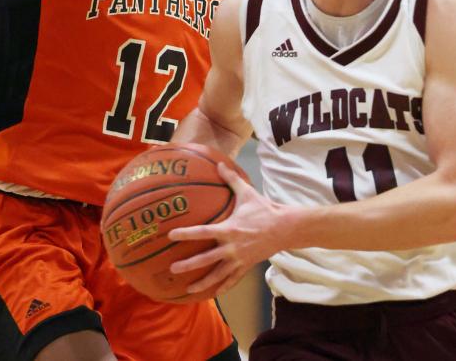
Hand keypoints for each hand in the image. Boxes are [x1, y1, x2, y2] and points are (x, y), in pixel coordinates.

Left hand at [166, 163, 284, 298]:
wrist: (284, 228)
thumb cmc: (264, 209)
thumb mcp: (247, 193)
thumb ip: (231, 179)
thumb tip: (219, 163)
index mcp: (229, 229)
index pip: (203, 232)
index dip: (186, 234)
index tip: (171, 235)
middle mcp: (232, 247)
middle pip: (206, 259)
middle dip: (189, 265)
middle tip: (173, 268)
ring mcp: (239, 259)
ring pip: (218, 274)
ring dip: (203, 282)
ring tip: (188, 289)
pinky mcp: (246, 266)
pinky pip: (232, 279)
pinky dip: (222, 287)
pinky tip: (213, 293)